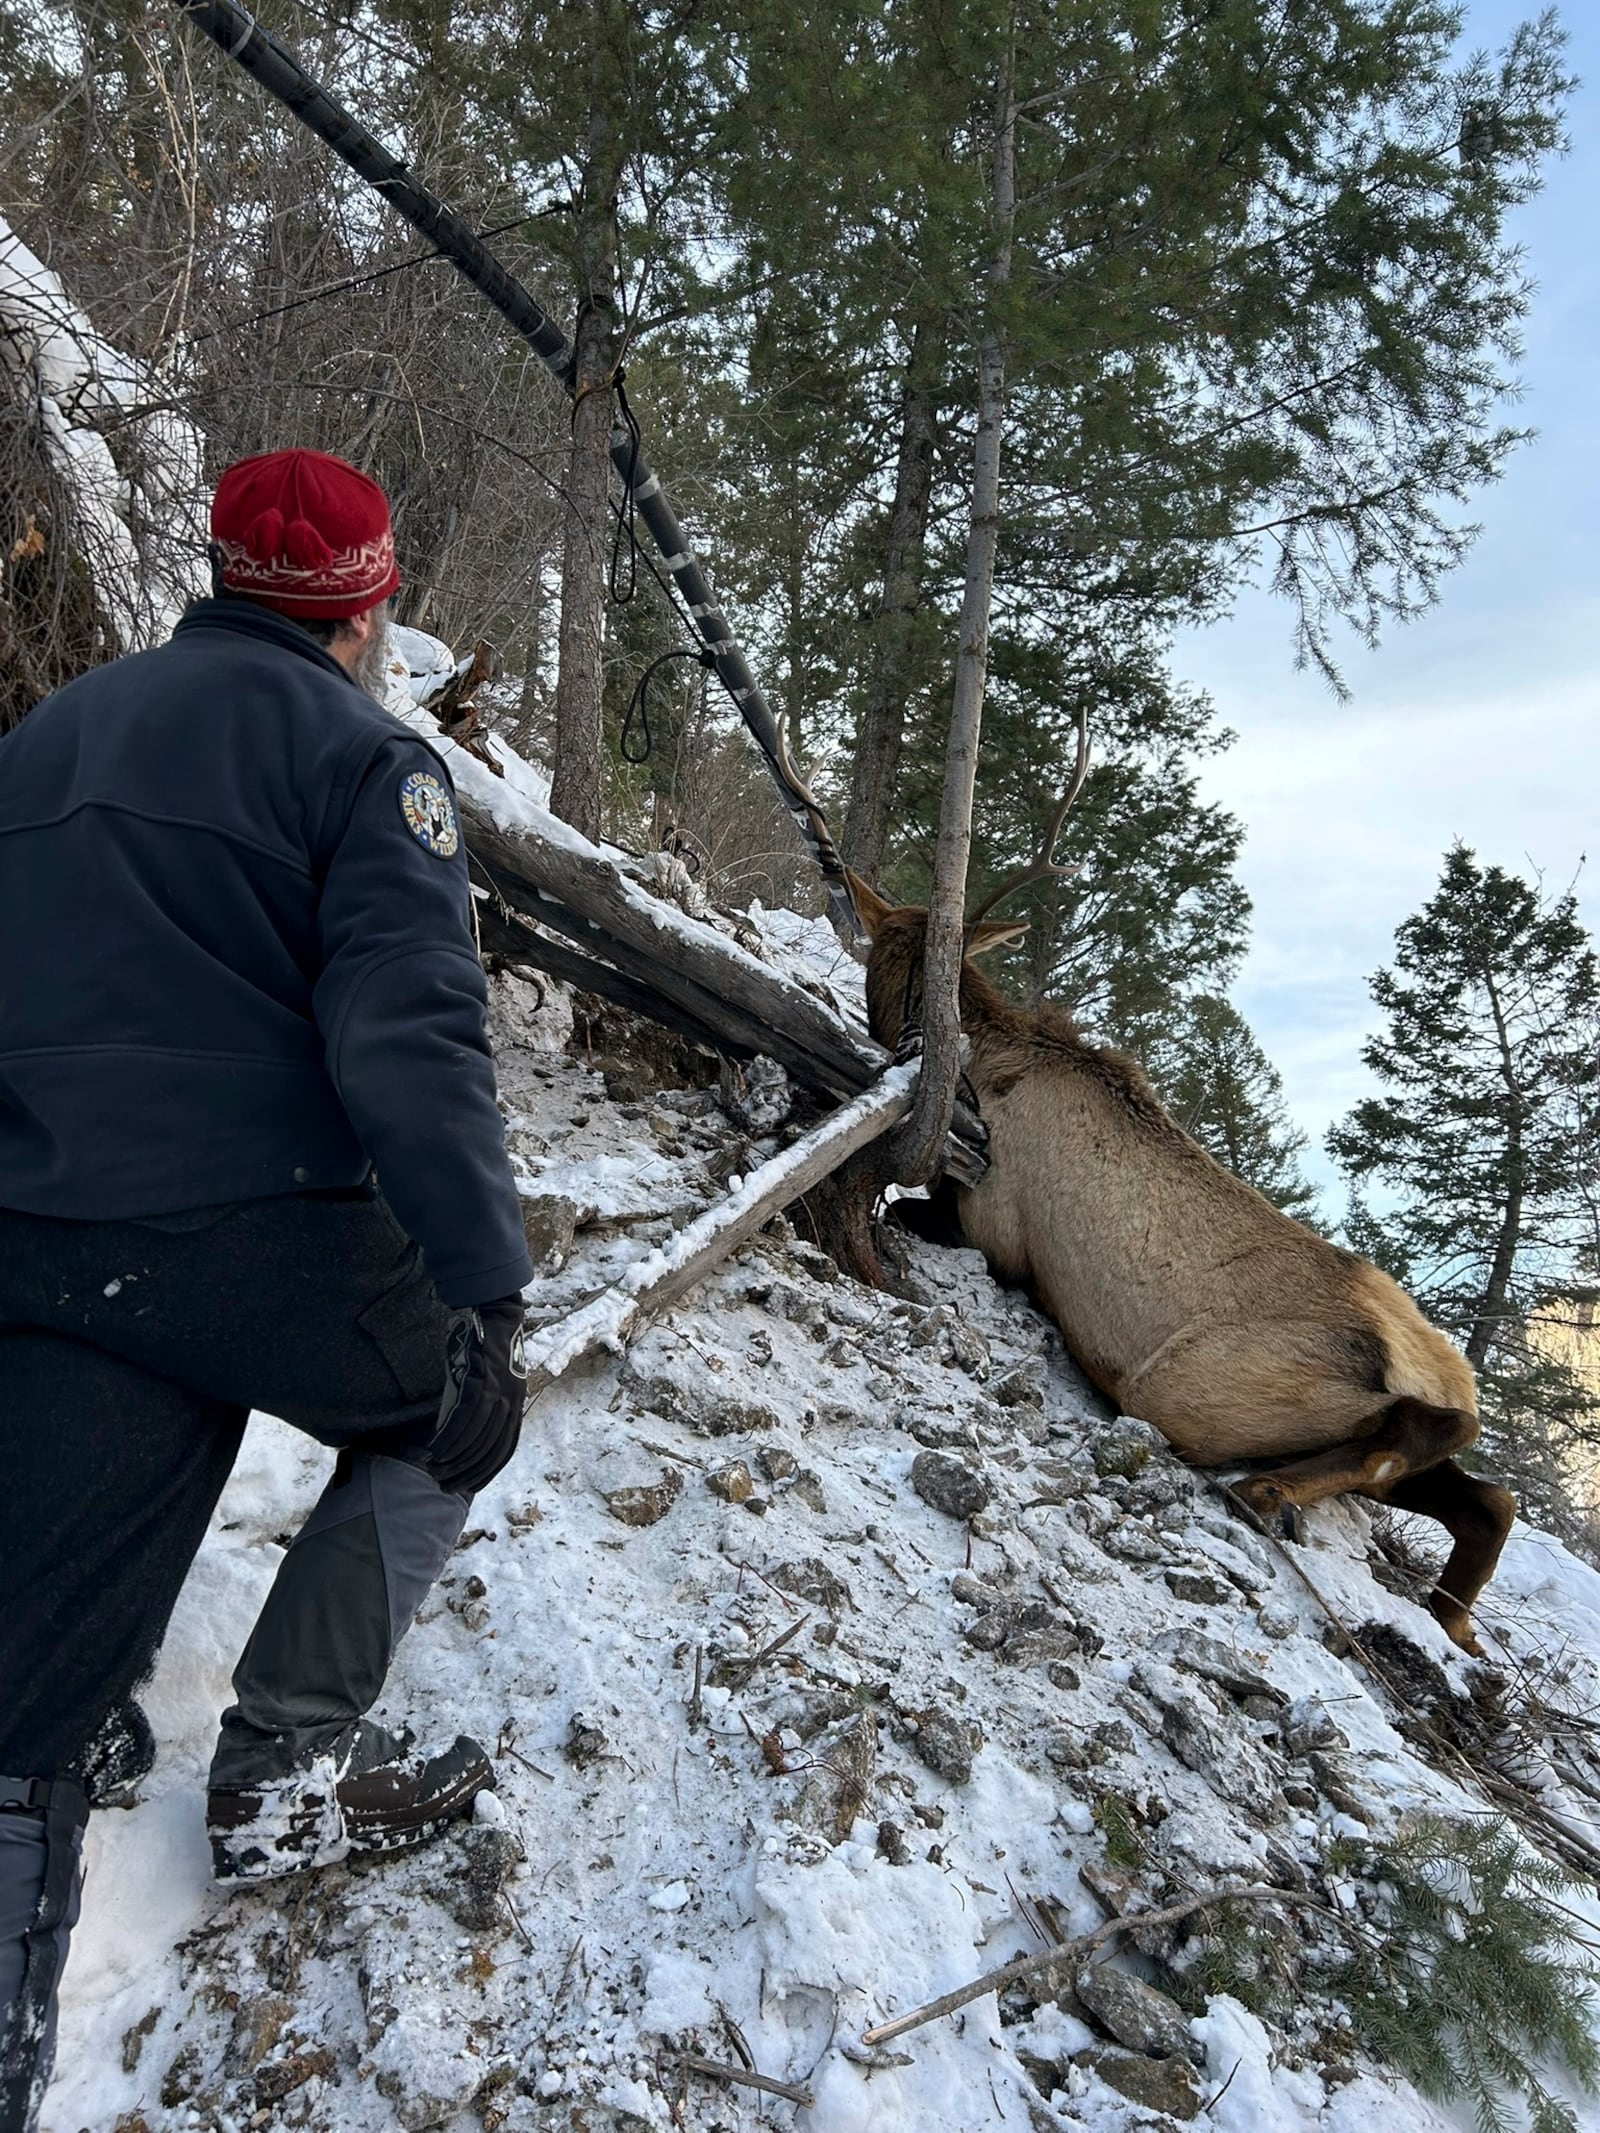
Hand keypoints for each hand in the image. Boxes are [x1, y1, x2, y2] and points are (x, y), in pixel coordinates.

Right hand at [427, 1296, 527, 1496]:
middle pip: (490, 1449)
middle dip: (466, 1473)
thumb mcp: (488, 1380)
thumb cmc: (485, 1347)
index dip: (486, 1472)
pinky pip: (466, 1418)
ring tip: (434, 1470)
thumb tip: (457, 1434)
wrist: (494, 1310)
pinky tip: (435, 1450)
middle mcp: (512, 1401)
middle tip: (443, 1485)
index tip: (466, 1487)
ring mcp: (500, 1391)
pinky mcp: (483, 1379)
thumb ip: (479, 1405)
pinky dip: (451, 1438)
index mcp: (516, 1404)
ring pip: (478, 1438)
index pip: (504, 1450)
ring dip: (454, 1459)